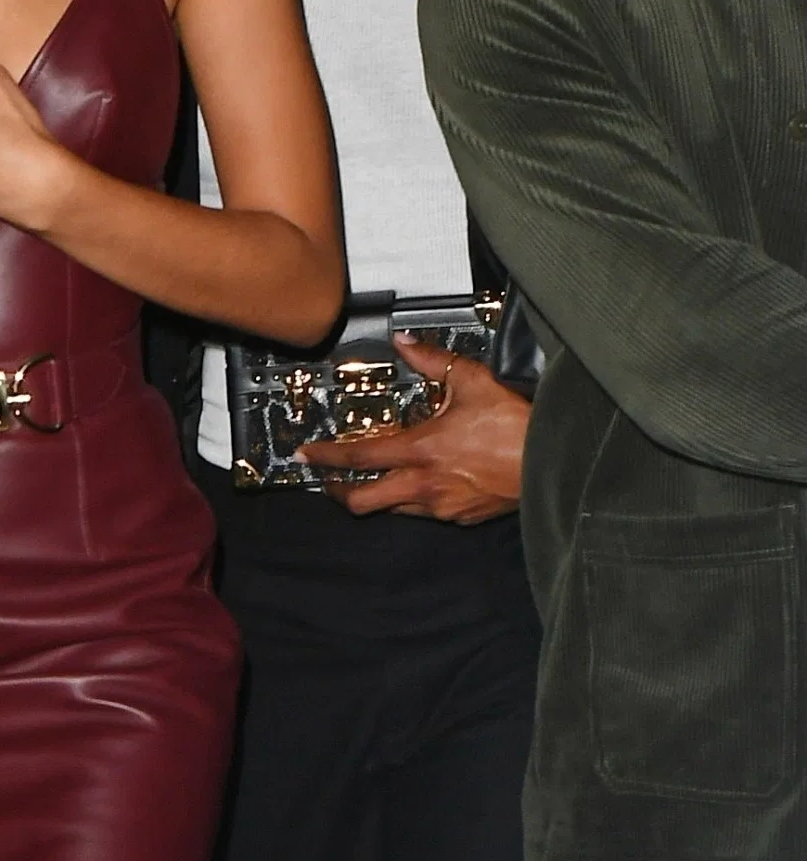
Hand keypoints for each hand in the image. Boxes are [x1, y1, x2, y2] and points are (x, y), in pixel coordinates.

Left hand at [307, 346, 528, 523]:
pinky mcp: (460, 518)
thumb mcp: (472, 380)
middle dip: (340, 492)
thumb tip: (406, 342)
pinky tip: (425, 482)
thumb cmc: (516, 423)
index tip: (306, 456)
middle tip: (332, 481)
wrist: (553, 461)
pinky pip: (427, 512)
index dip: (326, 457)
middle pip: (363, 501)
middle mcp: (424, 485)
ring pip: (394, 508)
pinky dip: (416, 499)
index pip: (358, 457)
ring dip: (380, 495)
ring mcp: (442, 507)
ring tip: (379, 478)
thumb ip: (432, 361)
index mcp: (421, 451)